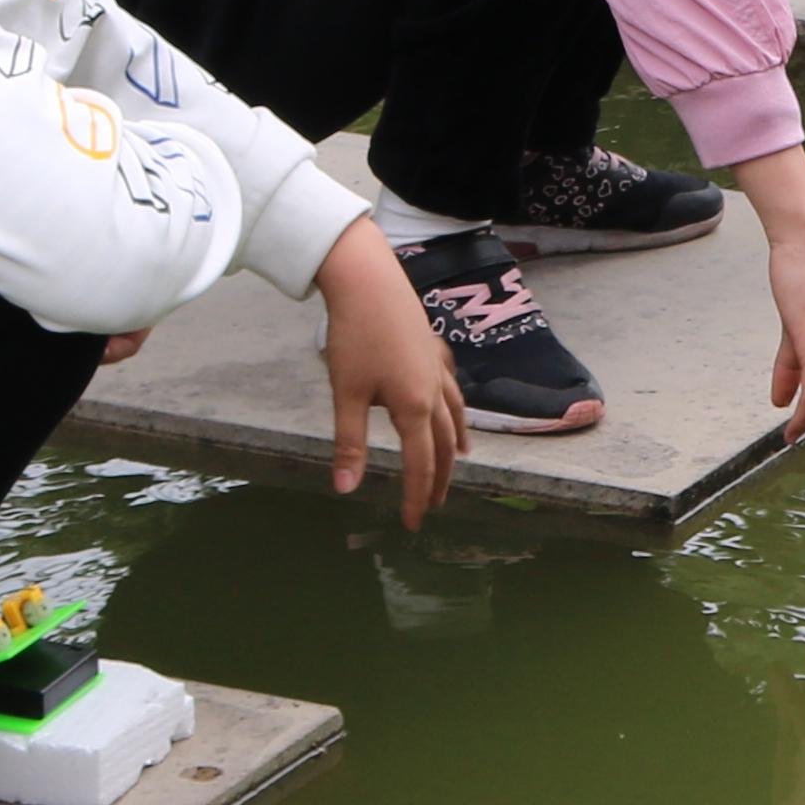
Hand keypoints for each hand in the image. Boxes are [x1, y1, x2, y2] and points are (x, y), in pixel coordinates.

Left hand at [312, 220, 471, 528]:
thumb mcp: (346, 393)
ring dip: (456, 443)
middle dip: (440, 478)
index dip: (417, 496)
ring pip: (455, 415)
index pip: (420, 464)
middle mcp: (434, 391)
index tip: (412, 523)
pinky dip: (455, 406)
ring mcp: (437, 368)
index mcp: (414, 406)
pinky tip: (450, 402)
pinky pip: (452, 388)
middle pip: (444, 445)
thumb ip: (349, 443)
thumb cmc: (355, 336)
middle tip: (433, 504)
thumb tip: (345, 488)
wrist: (369, 281)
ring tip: (459, 458)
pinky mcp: (433, 349)